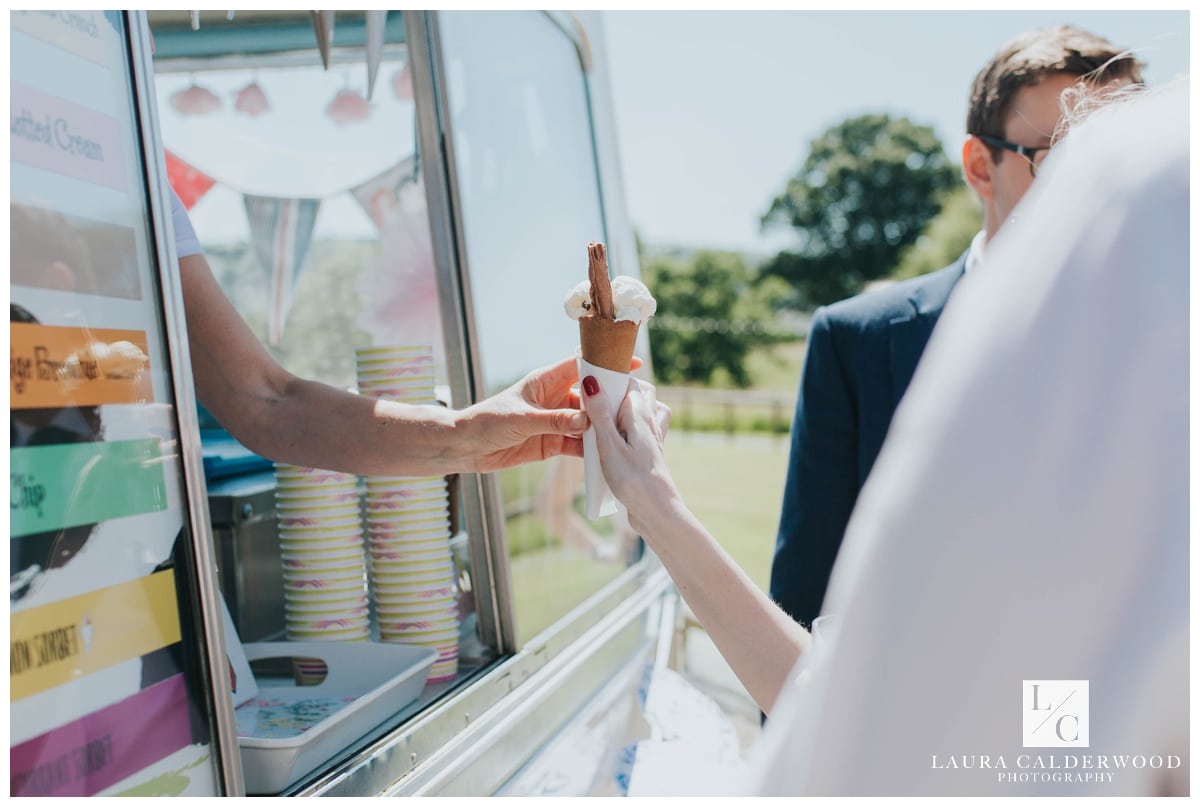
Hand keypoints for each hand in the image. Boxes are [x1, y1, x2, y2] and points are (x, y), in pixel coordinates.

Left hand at [459, 355, 640, 472]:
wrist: (466, 447)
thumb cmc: (488, 421)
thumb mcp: (523, 419)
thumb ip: (555, 420)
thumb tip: (587, 420)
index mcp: (547, 381)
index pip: (581, 365)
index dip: (605, 363)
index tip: (631, 363)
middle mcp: (555, 398)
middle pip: (590, 396)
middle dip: (610, 400)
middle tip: (635, 406)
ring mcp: (556, 421)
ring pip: (587, 422)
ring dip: (602, 427)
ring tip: (625, 434)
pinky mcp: (553, 442)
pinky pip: (578, 444)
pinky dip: (591, 449)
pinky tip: (606, 454)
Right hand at [581, 372, 675, 534]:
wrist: (657, 512)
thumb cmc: (633, 480)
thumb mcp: (609, 445)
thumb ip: (600, 413)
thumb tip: (592, 380)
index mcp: (641, 414)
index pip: (628, 382)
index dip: (610, 378)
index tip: (589, 383)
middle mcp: (651, 422)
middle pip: (640, 392)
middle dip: (620, 390)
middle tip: (597, 402)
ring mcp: (654, 438)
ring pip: (646, 410)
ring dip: (629, 408)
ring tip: (608, 420)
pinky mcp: (652, 453)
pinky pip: (645, 430)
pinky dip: (634, 428)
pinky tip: (619, 440)